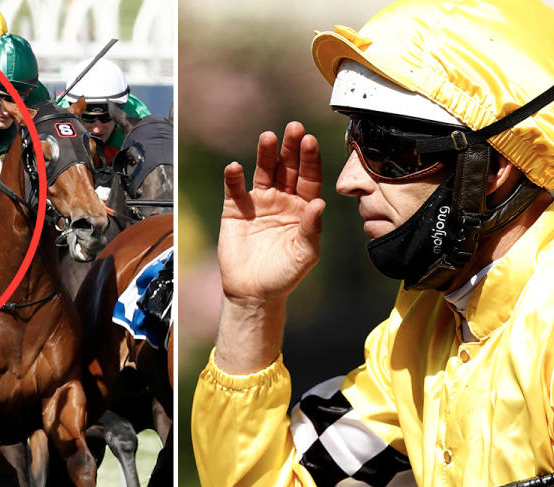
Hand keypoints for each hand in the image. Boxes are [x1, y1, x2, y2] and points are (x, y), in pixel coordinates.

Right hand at [214, 121, 324, 372]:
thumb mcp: (305, 254)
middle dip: (291, 147)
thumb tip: (319, 204)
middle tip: (294, 127)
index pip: (309, 177)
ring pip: (263, 171)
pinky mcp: (235, 209)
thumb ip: (311, 228)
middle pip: (287, 167)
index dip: (310, 159)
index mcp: (303, 207)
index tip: (310, 141)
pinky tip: (236, 167)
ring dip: (265, 154)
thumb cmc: (284, 275)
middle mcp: (282, 200)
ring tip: (267, 137)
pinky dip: (234, 178)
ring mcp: (258, 202)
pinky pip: (234, 189)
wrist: (254, 292)